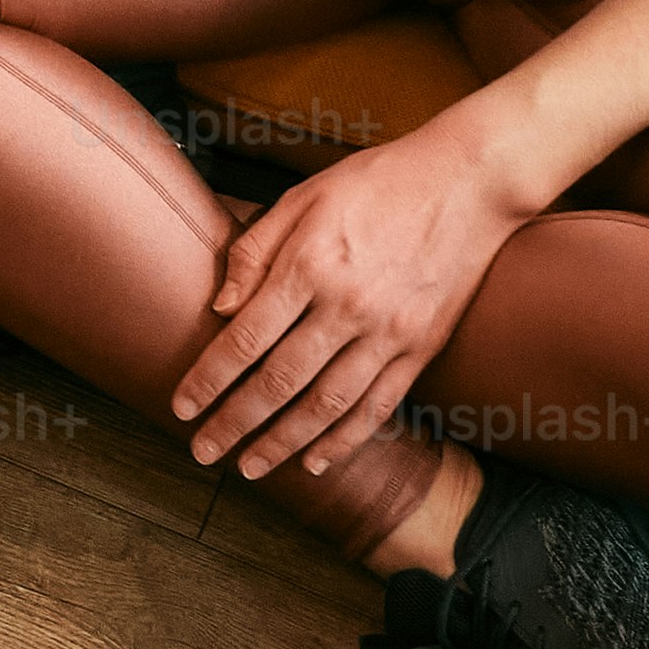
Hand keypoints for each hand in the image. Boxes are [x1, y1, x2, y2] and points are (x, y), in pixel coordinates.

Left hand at [173, 122, 538, 483]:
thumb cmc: (375, 182)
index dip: (208, 380)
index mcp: (309, 265)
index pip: (245, 339)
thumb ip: (255, 252)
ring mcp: (389, 332)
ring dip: (284, 443)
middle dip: (235, 423)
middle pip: (279, 382)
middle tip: (203, 453)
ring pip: (327, 404)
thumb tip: (219, 307)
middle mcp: (347, 306)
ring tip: (251, 468)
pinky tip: (317, 461)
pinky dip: (346, 439)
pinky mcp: (421, 346)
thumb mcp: (302, 197)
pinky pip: (378, 405)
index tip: (181, 408)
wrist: (467, 181)